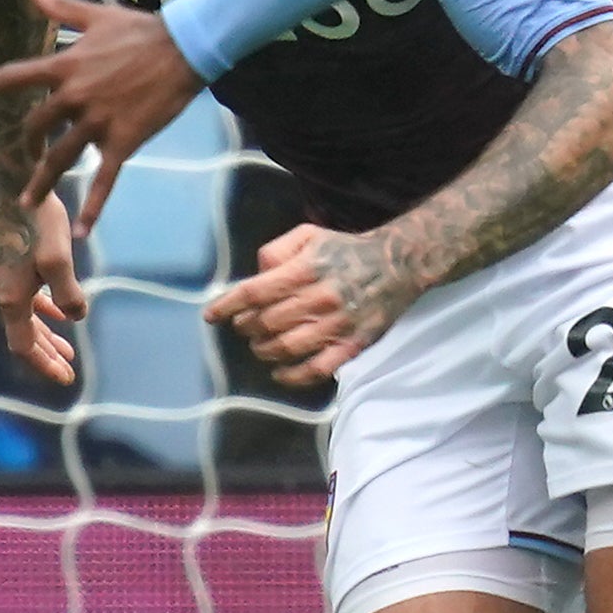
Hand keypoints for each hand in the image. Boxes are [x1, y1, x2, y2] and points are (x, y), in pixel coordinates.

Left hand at [0, 0, 205, 235]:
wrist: (186, 46)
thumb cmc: (143, 28)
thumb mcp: (96, 15)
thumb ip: (59, 6)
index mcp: (65, 66)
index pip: (15, 77)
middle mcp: (74, 96)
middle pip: (36, 126)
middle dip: (27, 143)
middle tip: (26, 155)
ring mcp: (97, 121)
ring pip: (60, 159)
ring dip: (42, 183)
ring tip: (29, 202)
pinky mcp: (124, 140)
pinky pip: (104, 179)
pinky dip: (93, 207)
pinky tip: (82, 231)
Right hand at [0, 187, 84, 385]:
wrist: (14, 185)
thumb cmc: (39, 221)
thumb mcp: (60, 259)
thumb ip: (68, 293)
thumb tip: (76, 317)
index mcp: (7, 298)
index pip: (24, 346)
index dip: (45, 364)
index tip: (67, 379)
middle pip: (21, 334)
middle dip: (46, 354)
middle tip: (69, 369)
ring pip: (20, 314)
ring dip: (44, 331)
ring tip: (67, 347)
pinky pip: (18, 295)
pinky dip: (37, 307)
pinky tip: (57, 309)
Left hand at [204, 222, 418, 387]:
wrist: (400, 264)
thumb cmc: (346, 250)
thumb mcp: (309, 236)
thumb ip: (276, 251)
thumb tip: (255, 276)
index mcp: (306, 270)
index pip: (253, 293)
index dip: (227, 307)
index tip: (212, 316)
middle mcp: (319, 298)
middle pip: (265, 323)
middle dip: (246, 328)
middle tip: (246, 327)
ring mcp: (337, 324)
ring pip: (284, 348)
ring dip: (263, 350)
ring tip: (261, 346)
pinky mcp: (352, 345)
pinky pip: (315, 370)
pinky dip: (291, 377)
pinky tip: (280, 372)